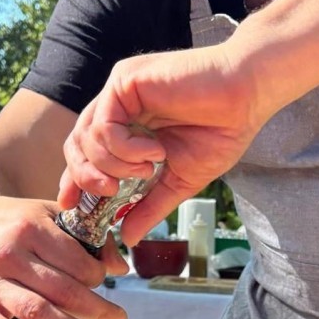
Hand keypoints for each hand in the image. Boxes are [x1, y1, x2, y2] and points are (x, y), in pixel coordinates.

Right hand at [0, 187, 128, 318]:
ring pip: (39, 312)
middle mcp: (9, 254)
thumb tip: (121, 268)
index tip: (102, 280)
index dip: (97, 275)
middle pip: (62, 289)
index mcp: (30, 227)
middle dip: (96, 309)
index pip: (76, 261)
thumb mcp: (47, 213)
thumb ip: (87, 236)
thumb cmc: (11, 219)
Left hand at [58, 43, 268, 244]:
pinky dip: (125, 150)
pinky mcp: (124, 81)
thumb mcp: (179, 180)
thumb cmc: (222, 130)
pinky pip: (104, 127)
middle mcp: (118, 106)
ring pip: (86, 139)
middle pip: (76, 146)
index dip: (74, 180)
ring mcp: (119, 92)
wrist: (247, 96)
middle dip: (85, 178)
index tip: (71, 206)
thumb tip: (128, 238)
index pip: (85, 154)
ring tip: (148, 168)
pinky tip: (153, 152)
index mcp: (128, 125)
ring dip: (115, 165)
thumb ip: (150, 206)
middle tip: (111, 193)